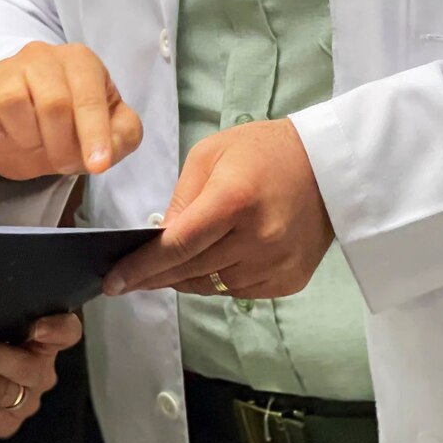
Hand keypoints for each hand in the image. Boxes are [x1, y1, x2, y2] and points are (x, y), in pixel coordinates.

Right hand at [0, 42, 142, 180]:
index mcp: (80, 61)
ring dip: (25, 138)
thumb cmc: (72, 127)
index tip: (97, 166)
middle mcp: (41, 56)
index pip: (88, 98)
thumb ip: (124, 134)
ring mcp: (5, 67)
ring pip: (11, 101)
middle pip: (52, 104)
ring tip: (34, 144)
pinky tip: (2, 133)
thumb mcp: (109, 132)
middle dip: (61, 145)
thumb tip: (111, 142)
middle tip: (62, 162)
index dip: (94, 135)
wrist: (28, 131)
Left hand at [106, 119, 332, 298]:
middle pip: (190, 271)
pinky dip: (218, 281)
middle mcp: (258, 238)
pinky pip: (239, 291)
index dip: (141, 267)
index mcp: (234, 201)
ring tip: (165, 269)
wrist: (328, 164)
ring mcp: (276, 264)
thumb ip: (181, 200)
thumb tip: (159, 240)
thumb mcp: (210, 155)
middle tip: (124, 281)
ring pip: (212, 287)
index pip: (177, 246)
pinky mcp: (290, 279)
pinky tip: (210, 264)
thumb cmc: (263, 151)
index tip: (113, 281)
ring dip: (185, 279)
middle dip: (152, 278)